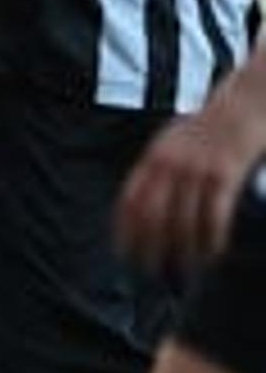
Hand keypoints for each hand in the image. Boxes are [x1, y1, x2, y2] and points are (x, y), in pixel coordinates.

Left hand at [117, 93, 265, 279]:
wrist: (248, 100)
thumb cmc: (213, 124)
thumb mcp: (175, 139)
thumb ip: (159, 166)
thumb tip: (145, 202)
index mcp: (154, 156)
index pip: (129, 201)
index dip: (125, 231)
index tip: (124, 254)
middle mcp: (170, 163)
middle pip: (152, 216)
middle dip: (151, 248)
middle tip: (152, 273)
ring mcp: (197, 168)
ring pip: (183, 220)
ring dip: (183, 250)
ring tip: (185, 270)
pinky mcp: (225, 173)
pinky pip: (214, 215)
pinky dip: (211, 238)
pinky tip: (213, 254)